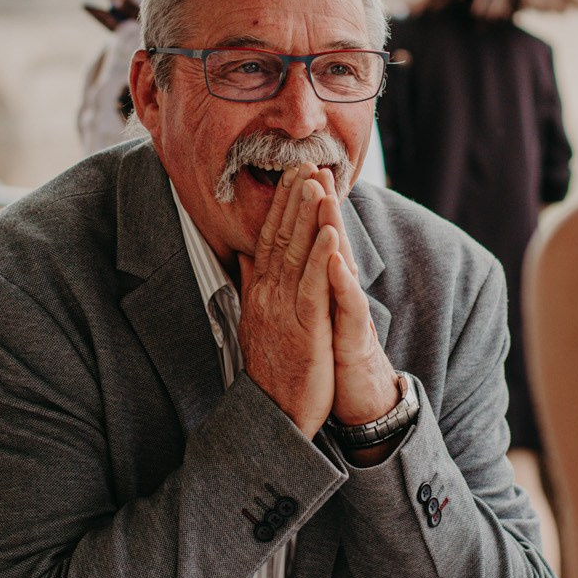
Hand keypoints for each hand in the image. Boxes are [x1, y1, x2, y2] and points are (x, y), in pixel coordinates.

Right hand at [237, 165, 339, 436]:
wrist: (273, 415)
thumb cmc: (273, 369)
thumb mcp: (258, 320)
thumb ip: (254, 286)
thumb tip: (246, 256)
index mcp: (260, 291)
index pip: (269, 238)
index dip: (281, 204)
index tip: (291, 174)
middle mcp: (268, 294)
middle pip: (281, 236)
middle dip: (293, 198)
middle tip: (304, 162)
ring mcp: (284, 310)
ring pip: (296, 254)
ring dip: (306, 216)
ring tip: (316, 182)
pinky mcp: (304, 328)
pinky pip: (313, 287)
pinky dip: (322, 257)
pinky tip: (330, 232)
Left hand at [316, 173, 401, 425]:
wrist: (357, 395)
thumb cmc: (331, 353)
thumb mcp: (308, 313)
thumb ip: (297, 284)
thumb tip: (271, 262)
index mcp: (322, 284)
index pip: (311, 238)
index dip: (301, 207)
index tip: (291, 173)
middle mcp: (339, 290)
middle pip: (329, 240)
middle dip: (321, 202)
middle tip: (314, 166)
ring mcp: (349, 310)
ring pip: (342, 263)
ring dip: (333, 228)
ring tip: (326, 197)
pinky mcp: (356, 334)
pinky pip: (350, 303)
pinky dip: (342, 280)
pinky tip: (336, 259)